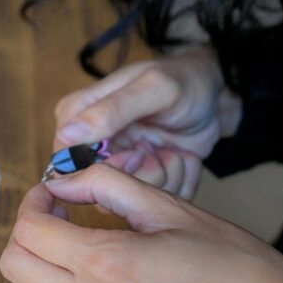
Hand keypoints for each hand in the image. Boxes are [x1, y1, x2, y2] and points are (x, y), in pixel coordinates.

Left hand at [0, 164, 282, 282]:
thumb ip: (105, 185)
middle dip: (26, 237)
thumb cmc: (230, 261)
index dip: (32, 204)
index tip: (51, 197)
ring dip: (36, 281)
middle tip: (55, 224)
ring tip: (70, 263)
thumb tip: (63, 180)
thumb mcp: (168, 207)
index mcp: (107, 264)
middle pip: (12, 270)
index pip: (28, 232)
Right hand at [53, 46, 242, 198]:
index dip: (105, 167)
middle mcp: (89, 144)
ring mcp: (114, 164)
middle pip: (97, 187)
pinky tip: (181, 159)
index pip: (66, 163)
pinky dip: (176, 183)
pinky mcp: (138, 179)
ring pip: (126, 200)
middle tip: (159, 148)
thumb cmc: (183, 81)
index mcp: (77, 116)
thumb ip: (110, 111)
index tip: (137, 150)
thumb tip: (67, 134)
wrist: (216, 97)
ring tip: (174, 150)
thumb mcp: (152, 89)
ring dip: (163, 177)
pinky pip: (151, 201)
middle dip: (140, 173)